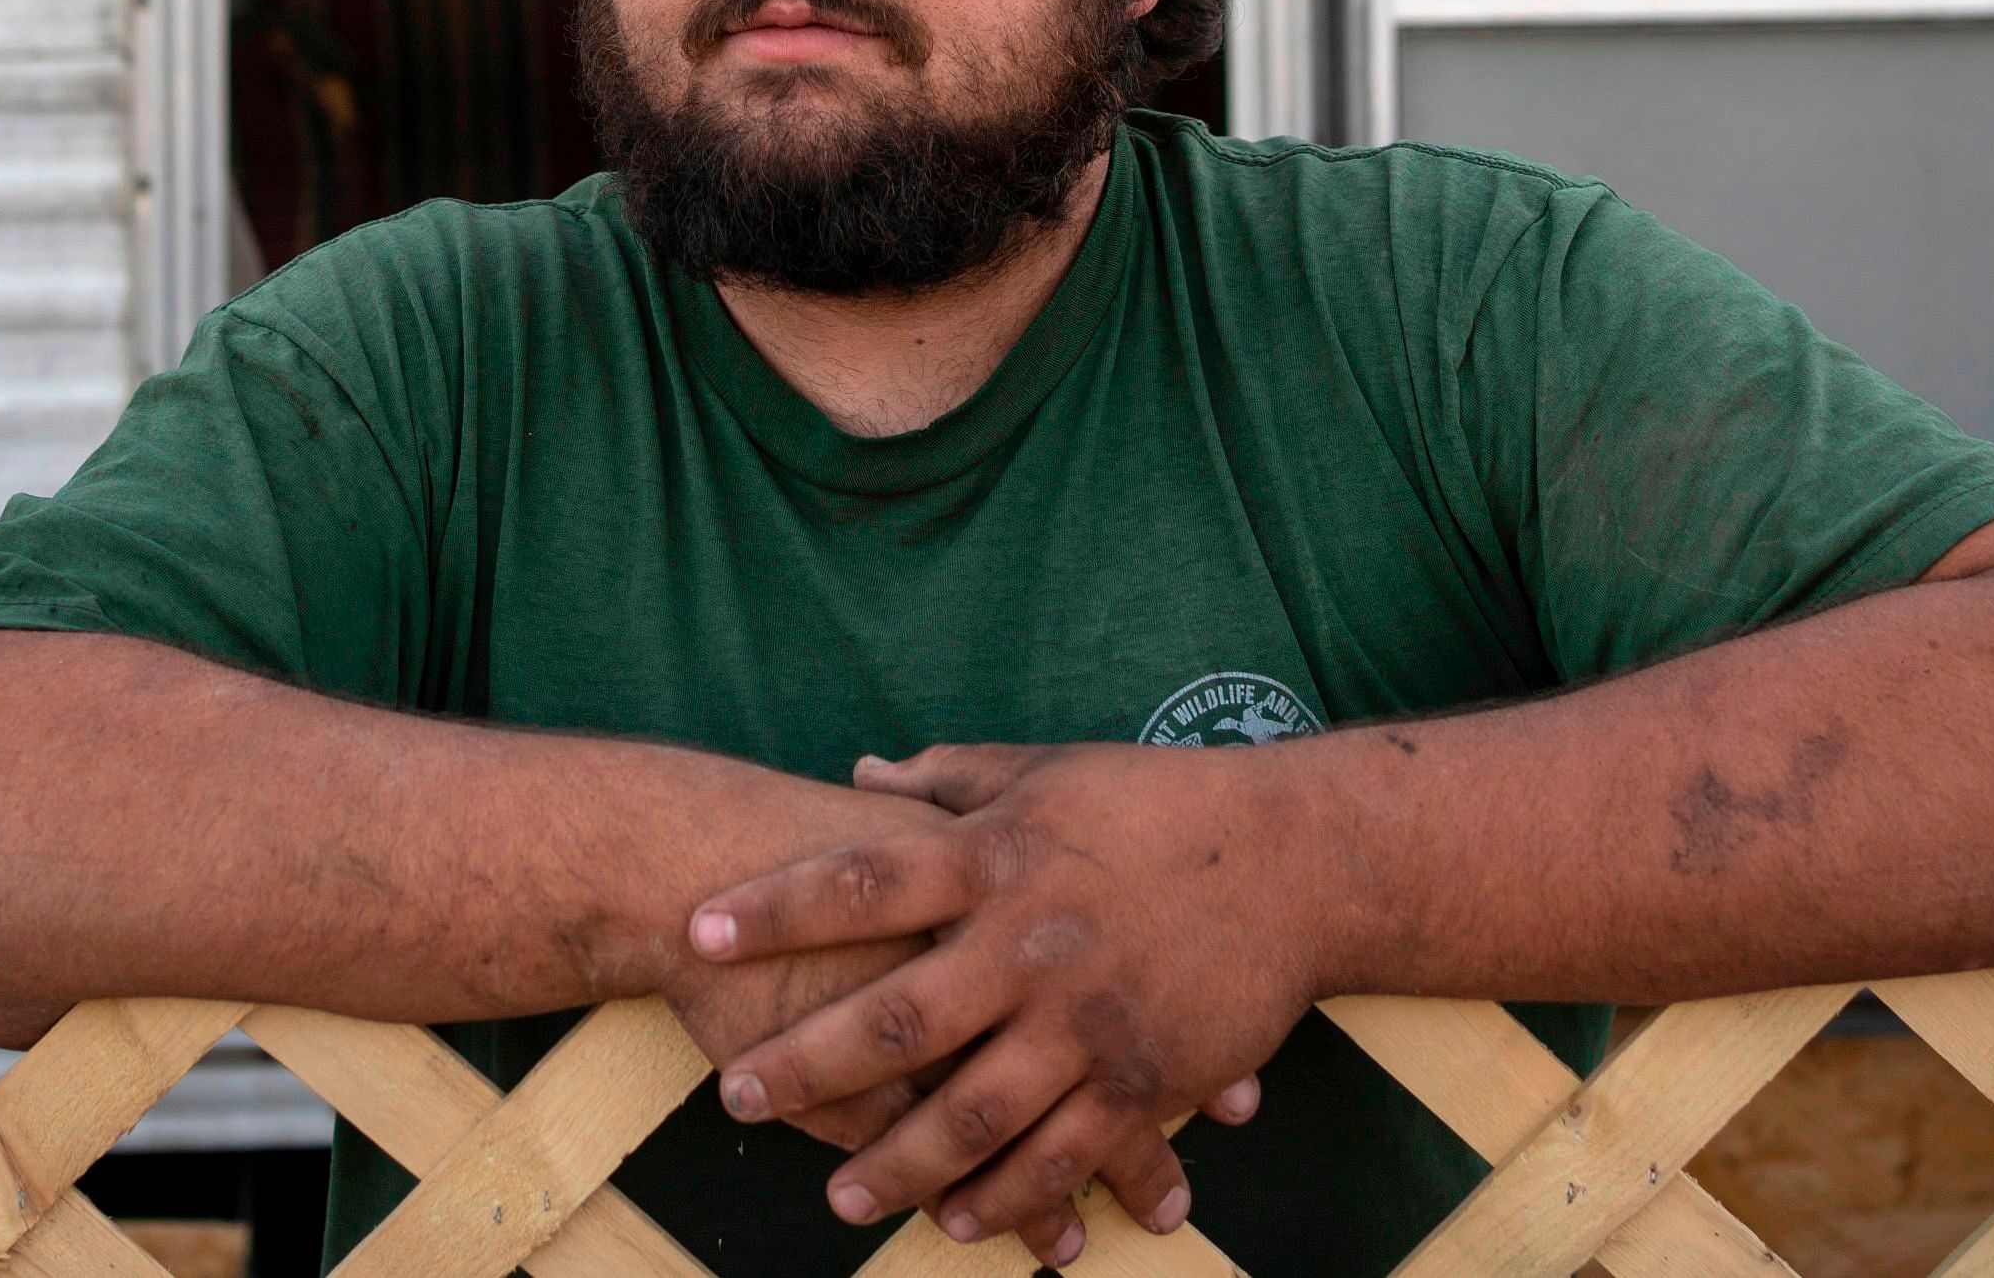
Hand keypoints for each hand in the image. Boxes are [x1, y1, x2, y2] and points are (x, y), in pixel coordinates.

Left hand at [684, 744, 1304, 1264]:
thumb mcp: (1046, 772)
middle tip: (733, 1093)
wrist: (1297, 859)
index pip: (862, 881)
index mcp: (999, 856)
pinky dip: (1005, 1197)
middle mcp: (1031, 942)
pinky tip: (957, 1221)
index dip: (774, 907)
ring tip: (835, 1197)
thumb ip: (947, 779)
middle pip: (896, 1015)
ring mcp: (1087, 1019)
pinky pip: (1060, 1155)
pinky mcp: (1144, 1078)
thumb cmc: (1158, 803)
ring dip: (895, 1163)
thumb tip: (856, 773)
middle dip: (806, 1063)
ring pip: (971, 1112)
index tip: (696, 930)